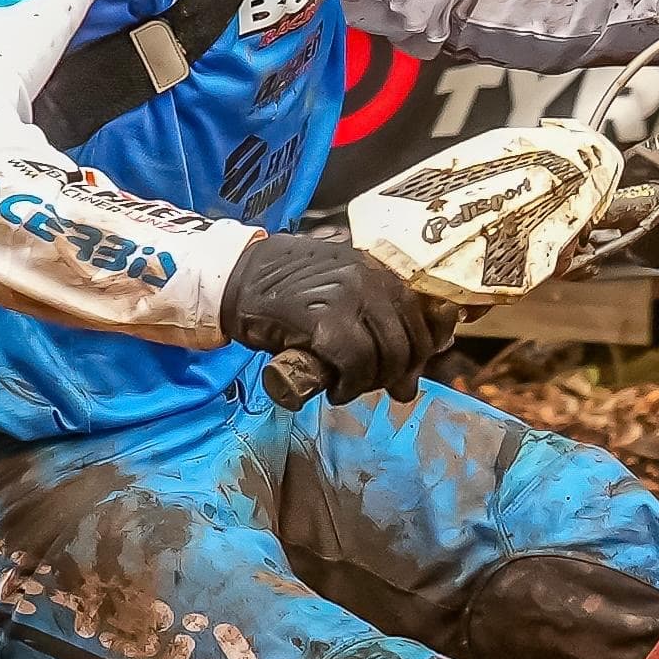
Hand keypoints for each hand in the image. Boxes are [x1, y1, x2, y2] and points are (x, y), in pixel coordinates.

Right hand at [219, 226, 431, 405]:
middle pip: (409, 340)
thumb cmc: (286, 292)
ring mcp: (349, 295)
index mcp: (378, 268)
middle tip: (374, 386)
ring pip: (387, 354)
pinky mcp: (324, 319)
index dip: (420, 352)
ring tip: (349, 386)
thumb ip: (376, 322)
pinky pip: (356, 363)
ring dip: (371, 382)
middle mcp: (369, 277)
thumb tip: (411, 377)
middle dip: (396, 373)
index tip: (406, 374)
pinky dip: (349, 385)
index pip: (423, 315)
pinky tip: (336, 389)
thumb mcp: (338, 294)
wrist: (235, 280)